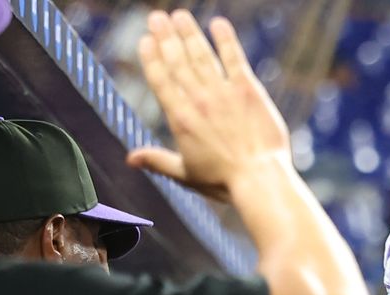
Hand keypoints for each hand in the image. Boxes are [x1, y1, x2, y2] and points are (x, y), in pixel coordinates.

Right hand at [127, 11, 291, 199]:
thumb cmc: (223, 182)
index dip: (151, 58)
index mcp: (180, 119)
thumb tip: (130, 159)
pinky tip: (218, 23)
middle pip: (177, 61)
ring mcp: (223, 93)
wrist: (259, 180)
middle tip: (156, 16)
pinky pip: (234, 58)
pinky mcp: (248, 90)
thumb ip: (157, 160)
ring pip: (201, 55)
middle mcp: (198, 101)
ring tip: (179, 15)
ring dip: (189, 33)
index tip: (145, 40)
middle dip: (165, 37)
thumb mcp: (185, 174)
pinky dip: (225, 40)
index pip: (160, 80)